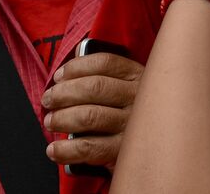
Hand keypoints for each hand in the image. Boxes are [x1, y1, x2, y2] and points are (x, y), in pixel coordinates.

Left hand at [42, 52, 143, 166]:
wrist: (161, 145)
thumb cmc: (135, 113)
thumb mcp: (131, 88)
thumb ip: (107, 74)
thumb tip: (74, 60)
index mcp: (140, 76)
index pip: (105, 63)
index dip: (77, 67)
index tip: (59, 75)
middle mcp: (139, 98)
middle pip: (94, 88)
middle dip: (63, 93)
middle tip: (48, 100)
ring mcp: (132, 125)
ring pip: (89, 116)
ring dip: (62, 118)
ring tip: (50, 121)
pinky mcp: (123, 150)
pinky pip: (88, 148)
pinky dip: (66, 149)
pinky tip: (54, 149)